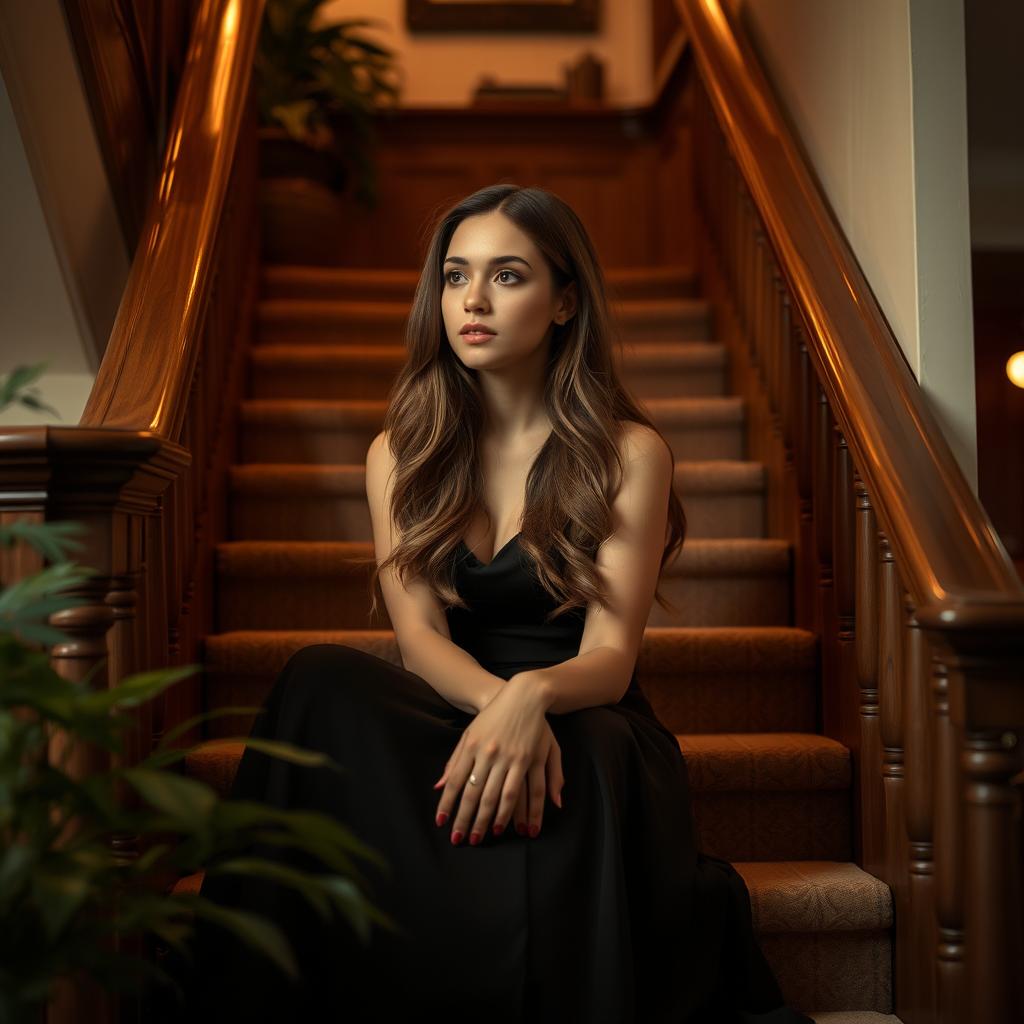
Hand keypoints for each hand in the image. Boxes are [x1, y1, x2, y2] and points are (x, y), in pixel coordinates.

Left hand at [432, 671, 562, 844]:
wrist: (524, 696)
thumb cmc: (492, 717)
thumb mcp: (469, 734)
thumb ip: (455, 761)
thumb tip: (439, 787)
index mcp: (472, 747)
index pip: (456, 782)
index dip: (448, 804)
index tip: (442, 824)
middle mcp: (490, 754)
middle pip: (476, 794)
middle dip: (468, 819)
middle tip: (462, 840)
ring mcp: (512, 758)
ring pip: (502, 797)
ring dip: (494, 820)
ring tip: (486, 837)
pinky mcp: (531, 759)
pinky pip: (528, 791)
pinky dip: (526, 811)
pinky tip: (521, 827)